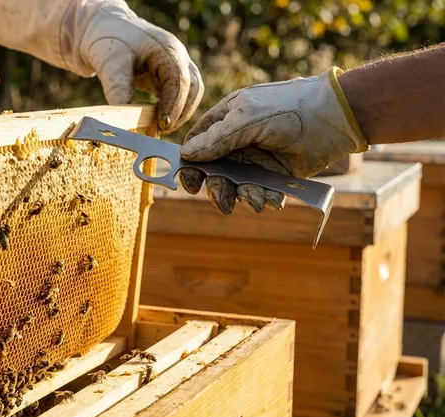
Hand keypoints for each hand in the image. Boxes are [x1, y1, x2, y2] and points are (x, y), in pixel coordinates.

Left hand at [80, 6, 203, 133]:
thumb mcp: (109, 62)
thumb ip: (117, 86)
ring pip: (191, 93)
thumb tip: (123, 115)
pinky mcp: (169, 76)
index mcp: (167, 48)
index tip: (162, 124)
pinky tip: (157, 123)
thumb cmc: (108, 40)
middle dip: (180, 113)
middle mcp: (177, 56)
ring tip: (160, 129)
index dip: (173, 104)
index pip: (180, 79)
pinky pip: (180, 96)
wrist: (103, 31)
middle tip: (161, 131)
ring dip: (180, 114)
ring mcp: (176, 65)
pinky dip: (173, 111)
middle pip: (193, 88)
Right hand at [179, 67, 367, 213]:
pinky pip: (261, 190)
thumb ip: (217, 139)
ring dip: (244, 196)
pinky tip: (274, 200)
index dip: (191, 164)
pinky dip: (264, 197)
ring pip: (237, 183)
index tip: (189, 183)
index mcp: (228, 118)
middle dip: (218, 187)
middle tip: (223, 202)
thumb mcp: (248, 119)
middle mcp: (238, 139)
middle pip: (215, 169)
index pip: (199, 143)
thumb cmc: (290, 109)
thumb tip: (186, 154)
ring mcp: (256, 157)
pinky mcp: (275, 172)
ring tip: (258, 202)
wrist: (335, 119)